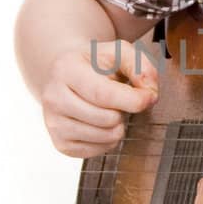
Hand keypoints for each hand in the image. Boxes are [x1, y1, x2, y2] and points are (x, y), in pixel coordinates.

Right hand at [41, 39, 158, 157]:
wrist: (66, 76)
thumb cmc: (96, 64)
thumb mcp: (119, 52)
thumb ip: (140, 66)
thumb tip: (149, 93)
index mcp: (66, 70)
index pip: (103, 94)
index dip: (133, 100)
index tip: (149, 98)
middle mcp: (53, 98)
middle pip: (107, 119)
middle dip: (124, 111)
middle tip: (120, 99)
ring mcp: (54, 124)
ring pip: (106, 136)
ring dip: (118, 125)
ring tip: (109, 109)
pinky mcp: (61, 144)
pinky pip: (100, 150)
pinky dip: (109, 138)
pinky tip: (102, 123)